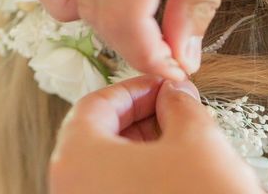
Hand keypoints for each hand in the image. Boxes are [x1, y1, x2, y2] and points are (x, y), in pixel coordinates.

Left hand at [49, 76, 262, 193]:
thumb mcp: (195, 138)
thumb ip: (178, 104)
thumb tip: (174, 94)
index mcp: (77, 160)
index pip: (94, 106)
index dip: (133, 88)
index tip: (162, 85)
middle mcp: (72, 190)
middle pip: (97, 136)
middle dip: (140, 116)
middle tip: (174, 107)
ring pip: (107, 166)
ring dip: (143, 145)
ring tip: (181, 137)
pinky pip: (115, 190)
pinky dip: (141, 174)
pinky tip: (175, 168)